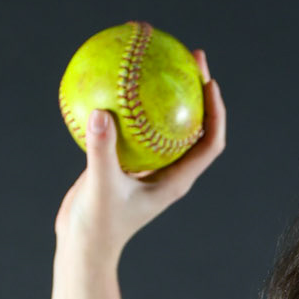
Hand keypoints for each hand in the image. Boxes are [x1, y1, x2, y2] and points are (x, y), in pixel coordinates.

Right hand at [53, 48, 227, 261]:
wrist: (82, 244)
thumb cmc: (97, 225)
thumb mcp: (100, 188)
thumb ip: (102, 152)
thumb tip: (101, 112)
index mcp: (176, 180)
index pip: (209, 142)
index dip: (217, 112)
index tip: (210, 82)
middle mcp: (168, 170)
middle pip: (194, 124)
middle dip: (196, 88)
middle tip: (192, 55)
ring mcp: (149, 165)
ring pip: (165, 121)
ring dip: (166, 90)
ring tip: (158, 55)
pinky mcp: (128, 161)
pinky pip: (134, 124)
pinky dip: (131, 101)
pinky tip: (115, 76)